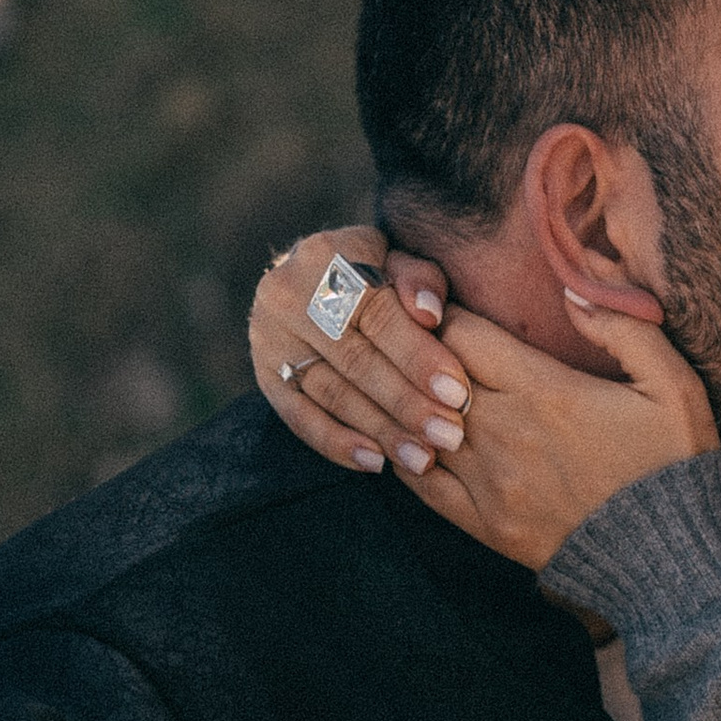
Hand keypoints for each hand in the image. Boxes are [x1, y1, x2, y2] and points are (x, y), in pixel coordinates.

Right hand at [249, 229, 466, 475]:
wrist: (317, 279)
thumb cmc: (377, 273)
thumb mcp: (400, 261)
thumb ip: (419, 279)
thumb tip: (430, 313)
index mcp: (327, 256)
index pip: (377, 314)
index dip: (419, 356)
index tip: (458, 394)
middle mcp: (286, 294)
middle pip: (354, 360)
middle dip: (406, 403)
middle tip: (449, 437)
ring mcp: (268, 337)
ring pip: (331, 393)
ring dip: (380, 431)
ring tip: (423, 458)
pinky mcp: (263, 373)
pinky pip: (298, 417)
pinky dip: (337, 444)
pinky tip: (375, 463)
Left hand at [389, 296, 720, 570]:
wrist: (669, 562)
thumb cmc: (673, 465)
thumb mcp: (673, 385)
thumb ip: (624, 328)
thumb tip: (574, 290)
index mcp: (545, 390)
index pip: (462, 333)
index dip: (445, 312)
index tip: (443, 304)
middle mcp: (505, 432)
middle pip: (432, 373)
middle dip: (422, 351)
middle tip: (416, 337)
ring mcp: (489, 481)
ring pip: (419, 426)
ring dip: (412, 403)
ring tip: (407, 385)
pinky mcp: (484, 524)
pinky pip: (422, 482)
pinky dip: (407, 455)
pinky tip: (410, 439)